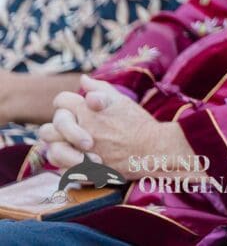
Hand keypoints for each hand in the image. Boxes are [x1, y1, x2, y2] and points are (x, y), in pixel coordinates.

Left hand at [38, 75, 162, 177]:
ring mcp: (80, 152)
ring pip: (51, 151)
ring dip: (59, 148)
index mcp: (87, 110)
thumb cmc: (138, 124)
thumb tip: (83, 79)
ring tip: (74, 147)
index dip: (66, 102)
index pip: (61, 101)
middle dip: (58, 128)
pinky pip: (61, 170)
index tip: (75, 108)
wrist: (153, 150)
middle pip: (49, 128)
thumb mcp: (121, 101)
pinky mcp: (84, 171)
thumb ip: (100, 88)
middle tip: (73, 130)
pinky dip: (66, 165)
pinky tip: (80, 160)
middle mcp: (80, 130)